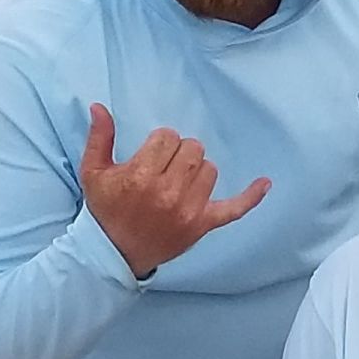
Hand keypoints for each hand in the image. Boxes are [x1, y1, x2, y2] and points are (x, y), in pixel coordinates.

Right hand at [80, 102, 271, 277]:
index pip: (167, 137)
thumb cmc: (106, 209)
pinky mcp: (203, 225)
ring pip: (209, 169)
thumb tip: (99, 106)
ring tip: (179, 182)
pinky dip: (251, 197)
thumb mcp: (94, 172)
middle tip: (165, 167)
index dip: (160, 142)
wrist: (116, 252)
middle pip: (192, 149)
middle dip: (180, 152)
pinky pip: (234, 208)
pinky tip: (264, 182)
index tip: (152, 155)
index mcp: (140, 176)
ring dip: (197, 170)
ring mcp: (188, 211)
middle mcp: (167, 193)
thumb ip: (100, 138)